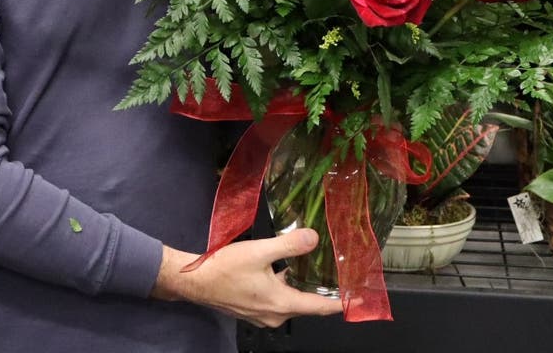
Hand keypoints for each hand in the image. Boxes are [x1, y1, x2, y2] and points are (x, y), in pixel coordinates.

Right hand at [152, 228, 343, 327]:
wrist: (192, 281)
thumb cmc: (225, 268)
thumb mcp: (259, 251)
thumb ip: (288, 245)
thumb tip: (314, 238)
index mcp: (281, 303)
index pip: (320, 307)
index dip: (342, 302)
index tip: (360, 297)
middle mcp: (275, 315)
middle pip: (307, 306)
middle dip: (323, 293)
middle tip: (338, 276)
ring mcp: (262, 314)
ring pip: (291, 302)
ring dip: (302, 289)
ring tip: (314, 270)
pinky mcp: (252, 309)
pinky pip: (277, 301)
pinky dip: (286, 289)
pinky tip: (283, 271)